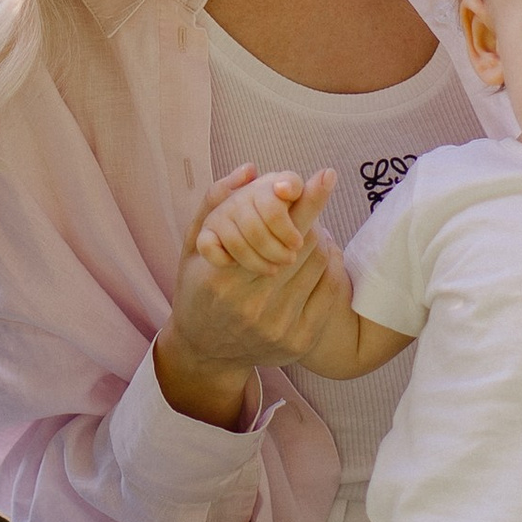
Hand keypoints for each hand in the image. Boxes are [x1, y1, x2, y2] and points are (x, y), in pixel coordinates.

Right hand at [192, 169, 353, 363]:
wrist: (206, 353)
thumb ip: (213, 203)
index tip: (326, 175)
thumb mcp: (192, 247)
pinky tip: (315, 263)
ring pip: (319, 264)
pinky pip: (328, 290)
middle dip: (310, 220)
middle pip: (304, 243)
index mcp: (222, 278)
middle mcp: (251, 304)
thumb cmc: (199, 291)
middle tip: (305, 212)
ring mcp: (277, 326)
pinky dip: (329, 269)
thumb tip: (250, 169)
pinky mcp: (298, 342)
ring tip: (305, 239)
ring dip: (319, 243)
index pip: (277, 229)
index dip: (307, 200)